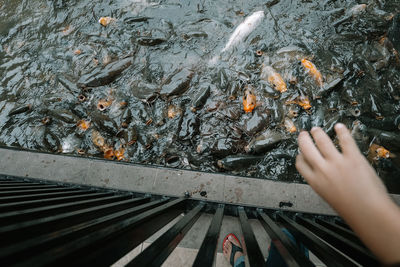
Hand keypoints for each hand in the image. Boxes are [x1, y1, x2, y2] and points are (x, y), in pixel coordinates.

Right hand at [296, 123, 399, 263]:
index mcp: (315, 181)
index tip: (301, 153)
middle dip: (303, 139)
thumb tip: (324, 173)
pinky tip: (339, 127)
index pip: (300, 164)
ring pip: (322, 141)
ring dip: (318, 133)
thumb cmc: (351, 208)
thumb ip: (323, 182)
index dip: (300, 156)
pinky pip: (345, 140)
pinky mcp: (353, 158)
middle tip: (304, 134)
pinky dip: (341, 131)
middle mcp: (323, 170)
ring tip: (317, 130)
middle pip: (306, 148)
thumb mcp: (328, 196)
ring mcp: (337, 162)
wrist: (367, 212)